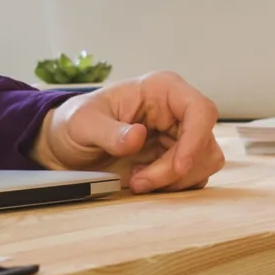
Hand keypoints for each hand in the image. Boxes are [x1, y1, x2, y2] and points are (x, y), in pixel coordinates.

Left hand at [36, 70, 224, 193]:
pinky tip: (143, 181)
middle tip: (139, 182)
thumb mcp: (83, 124)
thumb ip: (109, 132)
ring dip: (174, 180)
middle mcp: (177, 110)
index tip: (178, 167)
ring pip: (203, 162)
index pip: (201, 109)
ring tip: (137, 180)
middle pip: (204, 143)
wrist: (69, 143)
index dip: (197, 139)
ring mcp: (180, 134)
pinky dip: (172, 186)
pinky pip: (193, 176)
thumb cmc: (77, 123)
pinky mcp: (178, 156)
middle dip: (175, 169)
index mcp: (162, 89)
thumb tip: (138, 136)